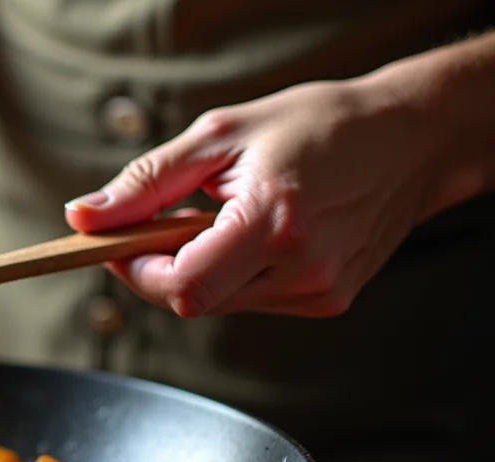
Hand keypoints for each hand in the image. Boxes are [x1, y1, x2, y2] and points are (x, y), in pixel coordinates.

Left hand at [64, 78, 461, 317]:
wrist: (411, 138)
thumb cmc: (318, 125)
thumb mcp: (220, 135)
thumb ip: (146, 183)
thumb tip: (83, 218)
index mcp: (273, 222)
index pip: (182, 287)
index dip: (138, 273)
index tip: (121, 246)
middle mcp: (302, 268)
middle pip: (196, 301)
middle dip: (165, 268)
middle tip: (173, 221)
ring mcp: (320, 291)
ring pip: (222, 304)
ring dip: (203, 270)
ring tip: (228, 218)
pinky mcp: (329, 301)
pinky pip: (255, 301)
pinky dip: (238, 274)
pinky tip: (260, 235)